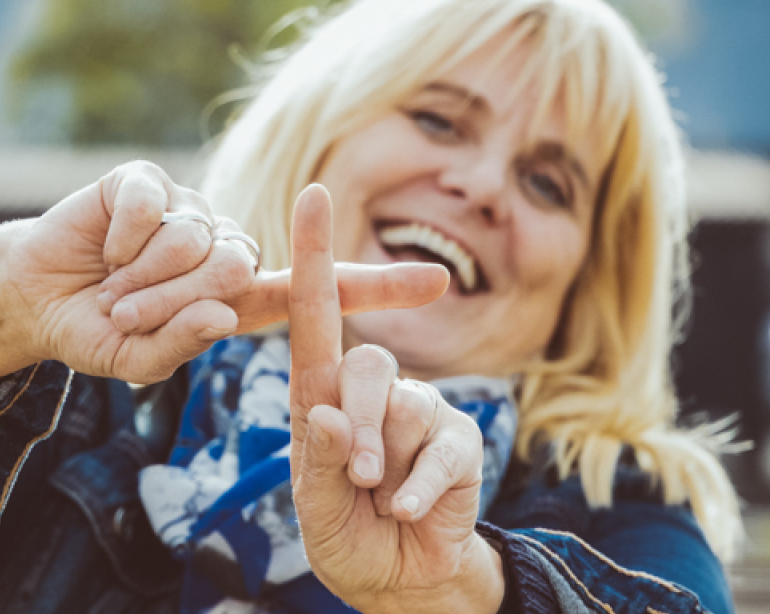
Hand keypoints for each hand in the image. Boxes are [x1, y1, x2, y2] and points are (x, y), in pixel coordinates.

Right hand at [0, 162, 448, 388]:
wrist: (34, 299)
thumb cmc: (94, 333)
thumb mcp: (135, 361)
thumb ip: (178, 345)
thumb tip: (221, 311)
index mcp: (237, 298)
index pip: (317, 292)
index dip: (375, 287)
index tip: (438, 282)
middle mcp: (223, 247)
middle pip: (238, 268)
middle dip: (172, 303)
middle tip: (129, 312)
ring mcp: (188, 209)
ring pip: (196, 238)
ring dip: (141, 277)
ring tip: (112, 284)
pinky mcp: (147, 180)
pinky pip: (151, 206)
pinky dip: (118, 238)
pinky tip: (103, 247)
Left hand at [287, 184, 504, 613]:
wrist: (399, 579)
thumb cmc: (345, 534)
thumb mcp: (315, 508)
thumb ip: (319, 463)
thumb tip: (330, 413)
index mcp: (320, 395)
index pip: (313, 315)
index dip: (313, 256)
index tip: (313, 195)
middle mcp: (367, 392)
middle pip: (364, 364)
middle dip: (359, 424)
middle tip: (357, 477)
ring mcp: (417, 411)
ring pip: (403, 403)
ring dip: (385, 456)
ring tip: (377, 496)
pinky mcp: (457, 440)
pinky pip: (442, 446)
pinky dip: (420, 485)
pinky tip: (405, 509)